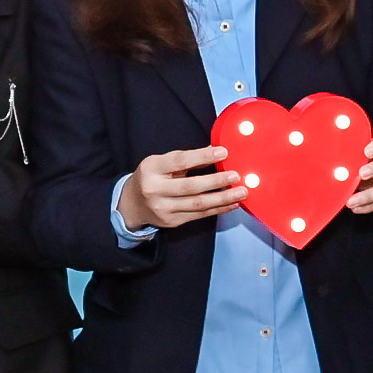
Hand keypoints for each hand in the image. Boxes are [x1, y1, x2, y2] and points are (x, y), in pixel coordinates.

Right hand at [119, 143, 246, 230]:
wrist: (131, 204)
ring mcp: (163, 208)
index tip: (223, 152)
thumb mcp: (160, 163)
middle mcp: (155, 190)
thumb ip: (185, 159)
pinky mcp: (172, 222)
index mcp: (152, 169)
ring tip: (241, 192)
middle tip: (236, 176)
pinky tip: (232, 203)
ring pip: (198, 204)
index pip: (179, 161)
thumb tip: (216, 151)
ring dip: (223, 198)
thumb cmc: (152, 177)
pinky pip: (200, 215)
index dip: (202, 156)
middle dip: (216, 181)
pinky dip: (218, 209)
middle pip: (190, 186)